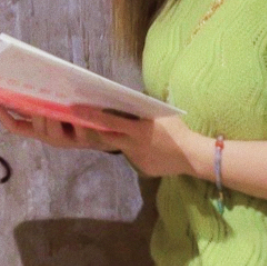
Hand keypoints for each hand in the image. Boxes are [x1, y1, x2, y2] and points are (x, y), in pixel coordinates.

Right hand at [0, 105, 111, 150]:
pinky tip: (77, 109)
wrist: (112, 134)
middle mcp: (52, 137)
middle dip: (32, 113)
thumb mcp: (61, 108)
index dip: (4, 117)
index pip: (18, 127)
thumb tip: (30, 75)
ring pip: (52, 132)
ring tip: (49, 107)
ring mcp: (69, 140)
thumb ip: (46, 98)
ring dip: (49, 118)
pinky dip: (77, 119)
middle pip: (35, 127)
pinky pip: (80, 131)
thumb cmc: (83, 115)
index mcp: (42, 129)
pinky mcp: (86, 139)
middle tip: (30, 97)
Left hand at [71, 107, 204, 177]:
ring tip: (119, 132)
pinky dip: (133, 150)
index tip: (75, 110)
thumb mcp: (161, 113)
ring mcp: (136, 159)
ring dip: (116, 139)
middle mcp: (132, 146)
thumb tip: (130, 97)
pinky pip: (132, 156)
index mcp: (137, 130)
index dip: (91, 116)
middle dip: (95, 129)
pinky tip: (143, 147)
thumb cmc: (178, 130)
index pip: (109, 122)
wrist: (191, 156)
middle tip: (85, 121)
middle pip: (106, 137)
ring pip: (119, 147)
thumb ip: (144, 107)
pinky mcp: (141, 168)